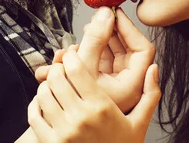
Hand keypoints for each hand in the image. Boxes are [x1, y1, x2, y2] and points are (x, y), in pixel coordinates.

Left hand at [28, 48, 159, 142]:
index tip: (72, 56)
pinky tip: (45, 104)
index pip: (76, 69)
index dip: (70, 57)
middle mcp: (81, 117)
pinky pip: (34, 115)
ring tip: (54, 86)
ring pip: (43, 93)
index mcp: (101, 107)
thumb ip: (149, 94)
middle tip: (61, 69)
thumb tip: (154, 67)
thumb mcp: (140, 123)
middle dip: (57, 69)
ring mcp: (64, 132)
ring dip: (46, 86)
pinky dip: (36, 105)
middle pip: (56, 78)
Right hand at [35, 7, 154, 112]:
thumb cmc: (75, 109)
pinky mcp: (96, 86)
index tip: (114, 13)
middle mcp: (125, 85)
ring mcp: (111, 86)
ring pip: (106, 56)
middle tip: (91, 24)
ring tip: (68, 49)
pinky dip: (79, 59)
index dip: (129, 28)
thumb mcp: (85, 68)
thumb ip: (96, 40)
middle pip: (122, 49)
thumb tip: (106, 13)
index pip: (143, 48)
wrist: (59, 139)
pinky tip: (61, 59)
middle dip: (103, 35)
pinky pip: (93, 65)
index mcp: (132, 85)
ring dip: (87, 47)